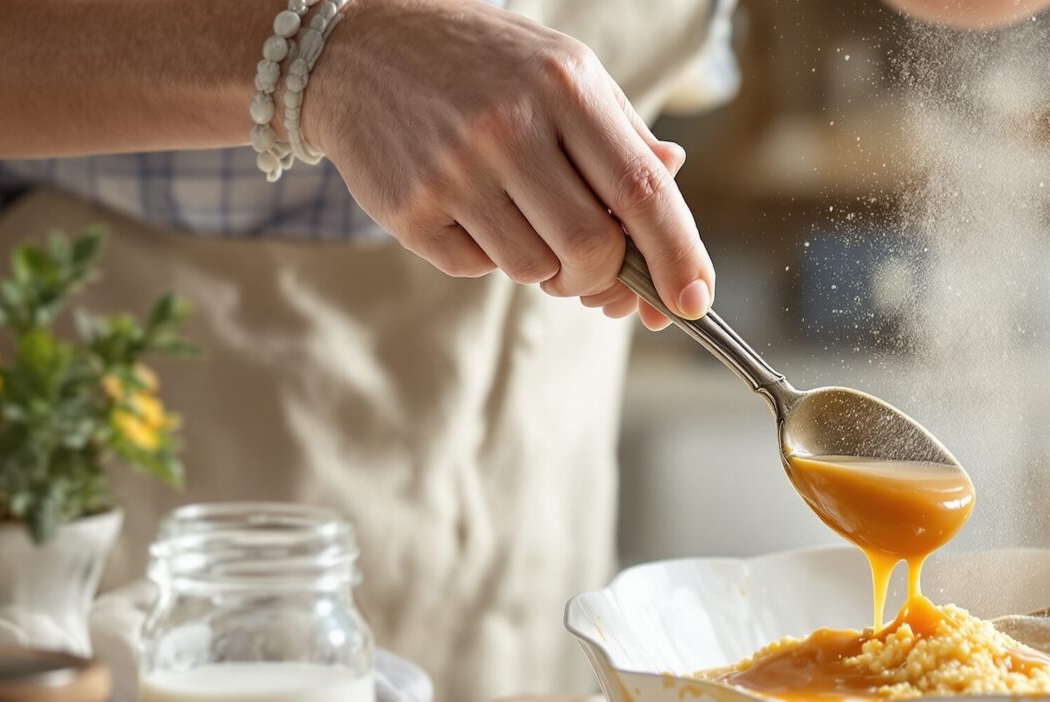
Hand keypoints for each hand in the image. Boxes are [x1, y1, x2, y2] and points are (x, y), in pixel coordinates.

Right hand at [306, 0, 709, 327]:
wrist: (355, 51)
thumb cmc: (479, 63)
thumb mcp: (559, 69)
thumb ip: (621, 130)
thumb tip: (674, 183)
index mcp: (564, 86)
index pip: (642, 191)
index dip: (678, 255)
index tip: (694, 301)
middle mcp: (510, 126)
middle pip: (592, 248)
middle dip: (606, 276)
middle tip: (594, 268)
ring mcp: (454, 171)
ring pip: (537, 270)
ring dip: (546, 267)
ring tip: (521, 217)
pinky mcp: (410, 211)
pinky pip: (478, 269)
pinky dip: (489, 255)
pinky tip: (469, 205)